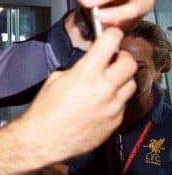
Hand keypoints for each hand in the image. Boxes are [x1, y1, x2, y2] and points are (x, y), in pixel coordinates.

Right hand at [0, 28, 136, 174]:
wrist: (43, 139)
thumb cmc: (44, 112)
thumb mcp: (56, 79)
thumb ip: (78, 69)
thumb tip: (90, 65)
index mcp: (86, 74)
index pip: (111, 42)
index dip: (112, 35)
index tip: (112, 36)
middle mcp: (104, 88)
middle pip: (129, 62)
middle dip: (121, 58)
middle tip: (113, 60)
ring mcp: (112, 106)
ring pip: (130, 84)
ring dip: (121, 80)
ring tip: (108, 83)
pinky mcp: (115, 121)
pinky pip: (123, 105)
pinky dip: (115, 100)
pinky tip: (101, 103)